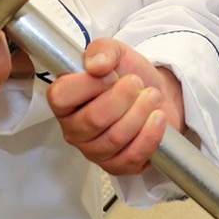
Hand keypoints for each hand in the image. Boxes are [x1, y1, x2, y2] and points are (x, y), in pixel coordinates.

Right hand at [47, 38, 183, 174]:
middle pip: (94, 119)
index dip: (88, 84)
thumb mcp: (115, 53)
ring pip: (115, 138)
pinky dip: (150, 135)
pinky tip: (157, 118)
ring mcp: (93, 151)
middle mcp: (73, 128)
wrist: (155, 94)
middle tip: (137, 82)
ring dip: (140, 112)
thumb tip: (96, 64)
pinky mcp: (117, 167)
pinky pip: (132, 157)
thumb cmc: (128, 75)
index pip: (61, 96)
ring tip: (152, 96)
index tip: (111, 75)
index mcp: (64, 100)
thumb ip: (102, 51)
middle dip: (123, 97)